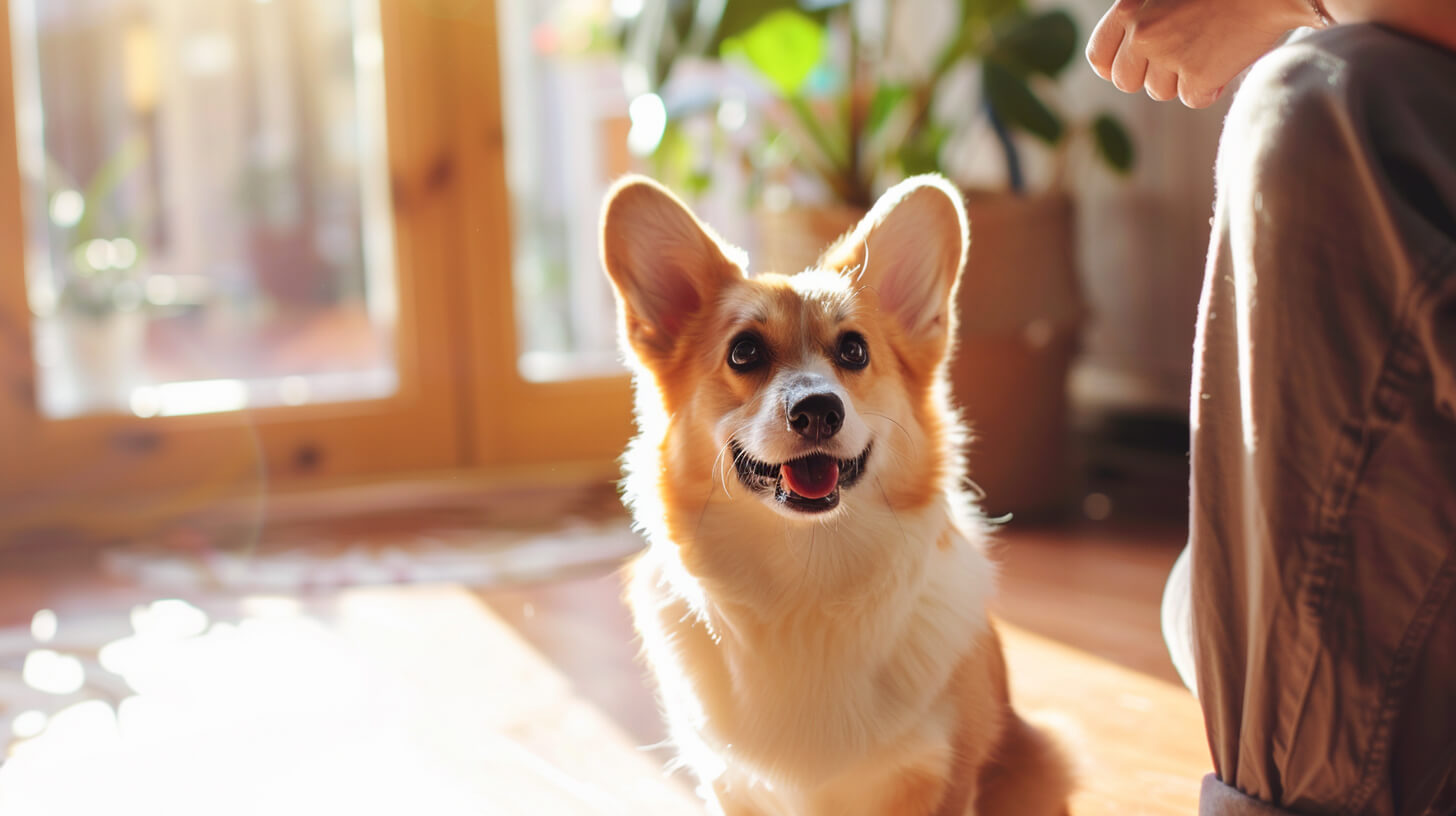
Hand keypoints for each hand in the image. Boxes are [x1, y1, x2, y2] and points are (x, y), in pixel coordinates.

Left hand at [1085, 0, 1323, 107]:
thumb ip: (1140, 20)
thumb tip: (1113, 68)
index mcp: (1129, 8)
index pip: (1099, 56)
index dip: (1114, 67)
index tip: (1133, 68)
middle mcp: (1142, 32)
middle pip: (1126, 82)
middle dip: (1150, 76)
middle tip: (1181, 57)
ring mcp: (1168, 54)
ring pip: (1159, 92)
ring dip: (1182, 80)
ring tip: (1208, 48)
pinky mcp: (1197, 74)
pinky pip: (1192, 100)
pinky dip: (1209, 88)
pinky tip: (1225, 62)